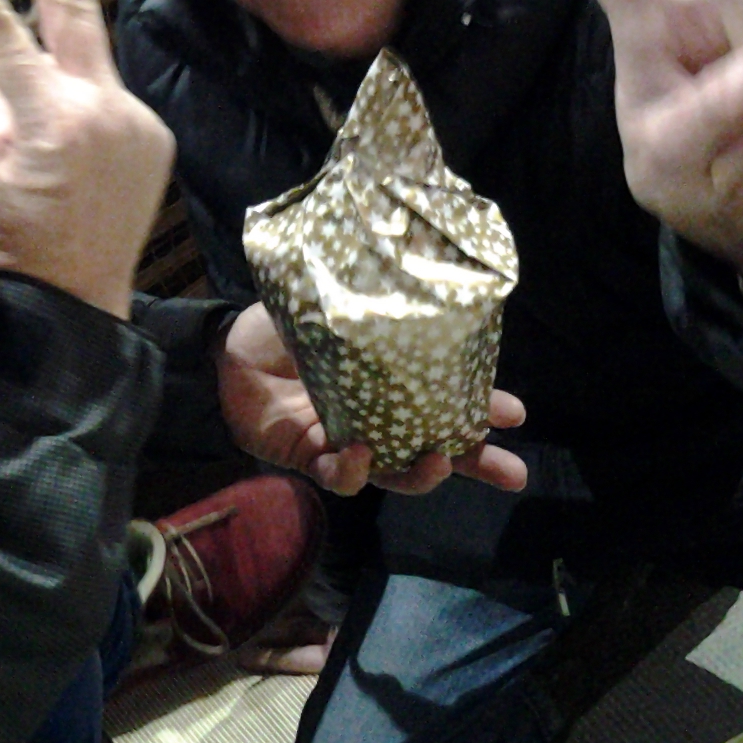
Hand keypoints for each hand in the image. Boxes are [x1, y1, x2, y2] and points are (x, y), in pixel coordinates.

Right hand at [0, 0, 174, 319]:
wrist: (69, 314)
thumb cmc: (4, 240)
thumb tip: (12, 73)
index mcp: (50, 120)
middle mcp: (107, 110)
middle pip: (73, 3)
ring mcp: (140, 120)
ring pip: (78, 73)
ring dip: (52, 93)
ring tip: (42, 169)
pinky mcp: (156, 134)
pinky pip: (103, 104)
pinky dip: (78, 121)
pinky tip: (72, 174)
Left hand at [215, 303, 528, 496]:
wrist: (224, 352)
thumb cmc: (281, 327)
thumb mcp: (332, 306)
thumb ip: (366, 302)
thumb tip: (408, 268)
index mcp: (389, 382)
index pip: (445, 400)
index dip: (481, 408)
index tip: (517, 414)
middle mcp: (377, 418)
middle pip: (435, 448)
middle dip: (477, 461)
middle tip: (515, 473)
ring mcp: (347, 441)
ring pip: (394, 472)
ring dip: (421, 473)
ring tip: (440, 461)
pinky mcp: (310, 457)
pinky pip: (339, 475)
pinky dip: (352, 468)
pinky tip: (358, 451)